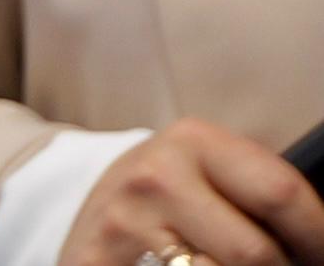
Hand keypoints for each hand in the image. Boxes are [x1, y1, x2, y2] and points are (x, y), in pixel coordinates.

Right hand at [63, 119, 323, 265]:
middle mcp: (157, 173)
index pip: (280, 193)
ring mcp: (126, 218)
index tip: (323, 252)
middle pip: (255, 251)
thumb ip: (259, 194)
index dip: (317, 234)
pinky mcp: (99, 257)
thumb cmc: (171, 198)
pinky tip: (191, 264)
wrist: (93, 209)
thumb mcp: (210, 176)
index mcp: (194, 141)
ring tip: (224, 261)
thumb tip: (318, 239)